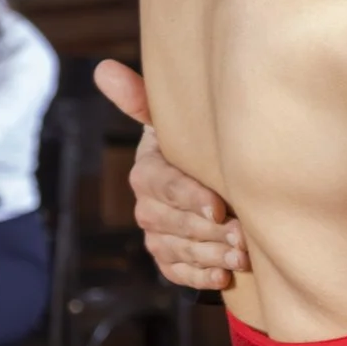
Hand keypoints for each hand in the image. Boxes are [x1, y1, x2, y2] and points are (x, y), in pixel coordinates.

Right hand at [94, 58, 248, 290]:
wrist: (205, 180)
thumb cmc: (191, 144)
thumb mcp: (172, 122)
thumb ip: (142, 99)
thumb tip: (103, 68)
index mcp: (147, 171)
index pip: (163, 186)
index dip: (188, 197)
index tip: (218, 206)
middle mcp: (146, 206)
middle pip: (173, 224)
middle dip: (209, 232)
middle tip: (243, 236)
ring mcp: (156, 236)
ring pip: (179, 251)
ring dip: (210, 256)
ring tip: (242, 256)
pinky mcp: (167, 260)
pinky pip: (178, 273)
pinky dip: (200, 277)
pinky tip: (223, 277)